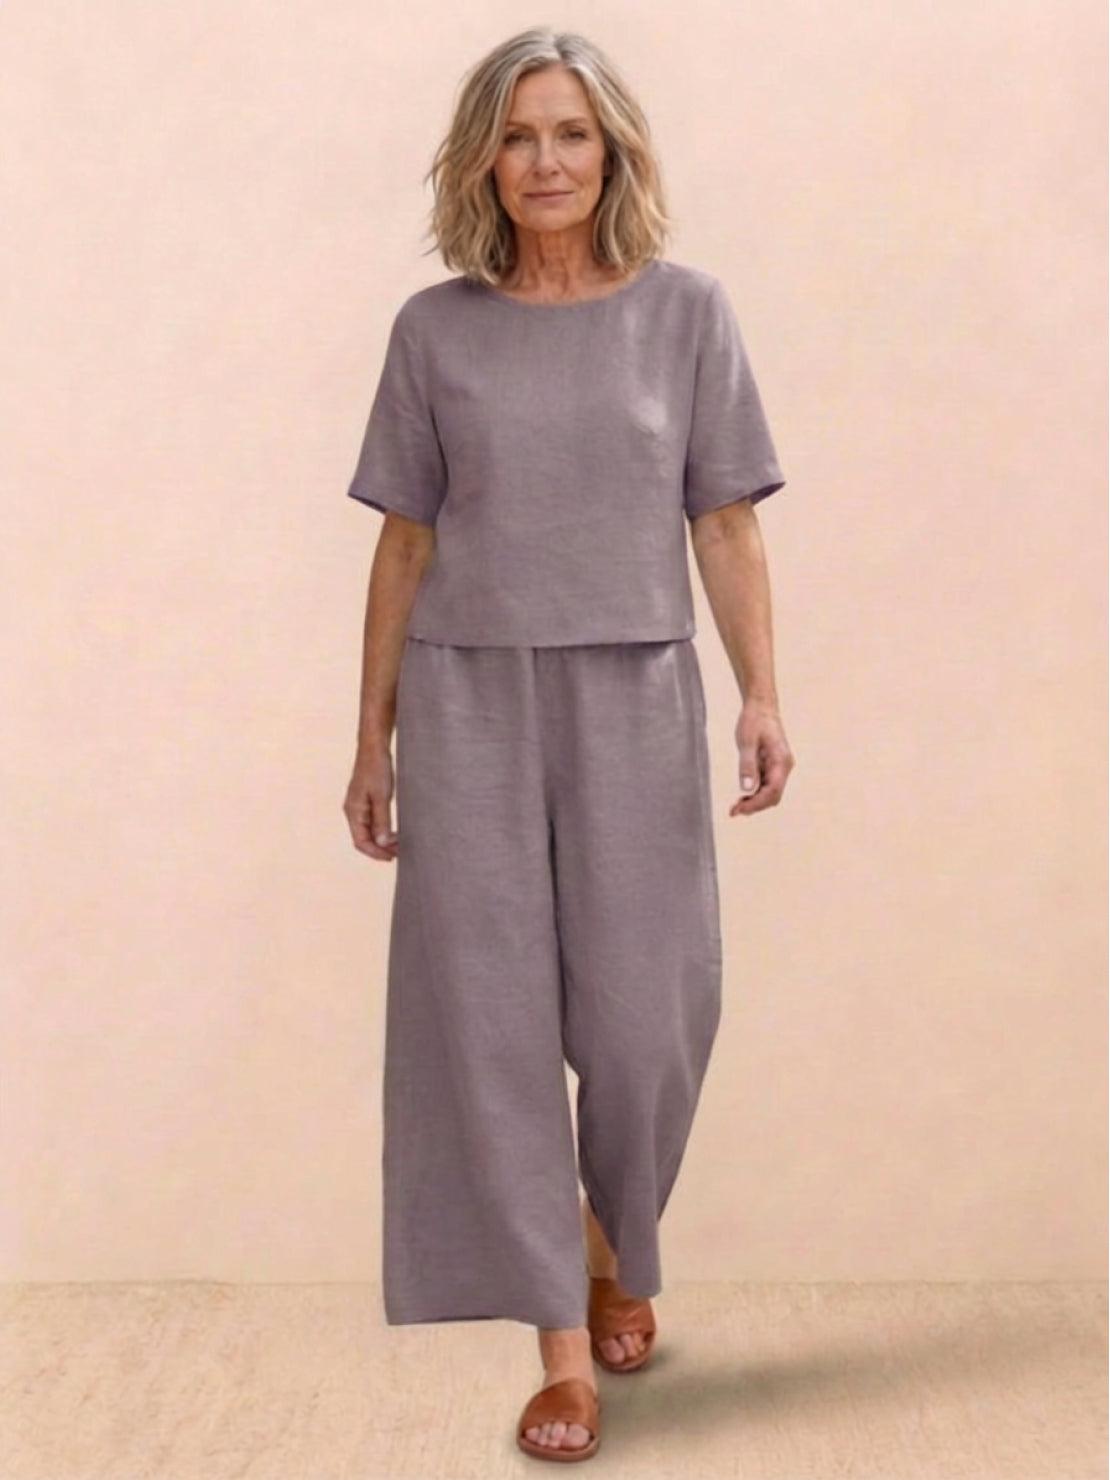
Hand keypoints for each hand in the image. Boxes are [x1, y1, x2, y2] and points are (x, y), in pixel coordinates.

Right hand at [343, 745, 398, 859]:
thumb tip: (382, 843)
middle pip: (364, 839)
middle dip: (381, 848)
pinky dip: (383, 830)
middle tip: (400, 852)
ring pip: (369, 832)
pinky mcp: (366, 801)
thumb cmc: (377, 768)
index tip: (392, 858)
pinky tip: (394, 832)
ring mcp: (359, 807)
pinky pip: (372, 822)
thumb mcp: (382, 796)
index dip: (375, 853)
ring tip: (400, 844)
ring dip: (383, 840)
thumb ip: (382, 820)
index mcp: (353, 812)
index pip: (361, 842)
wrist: (374, 748)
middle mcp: (353, 811)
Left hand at [730, 700, 793, 815]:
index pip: (772, 791)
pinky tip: (741, 796)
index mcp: (781, 761)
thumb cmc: (754, 721)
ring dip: (754, 802)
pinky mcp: (772, 767)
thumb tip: (746, 789)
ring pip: (769, 793)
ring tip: (735, 807)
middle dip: (755, 806)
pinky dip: (754, 794)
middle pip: (773, 796)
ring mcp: (779, 767)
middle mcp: (783, 767)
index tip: (739, 810)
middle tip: (734, 811)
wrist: (761, 707)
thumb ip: (747, 765)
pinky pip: (765, 785)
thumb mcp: (747, 741)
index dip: (756, 803)